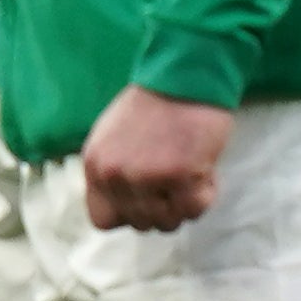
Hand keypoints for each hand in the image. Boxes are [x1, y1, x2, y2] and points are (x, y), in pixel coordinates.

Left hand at [82, 85, 234, 231]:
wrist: (185, 77)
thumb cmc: (154, 106)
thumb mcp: (111, 139)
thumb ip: (111, 172)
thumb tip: (122, 207)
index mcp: (95, 166)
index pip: (103, 220)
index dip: (129, 215)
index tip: (147, 200)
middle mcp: (115, 175)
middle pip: (140, 224)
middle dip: (163, 208)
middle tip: (176, 181)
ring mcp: (145, 177)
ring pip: (168, 222)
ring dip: (184, 203)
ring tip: (190, 172)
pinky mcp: (179, 176)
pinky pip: (195, 209)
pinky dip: (206, 195)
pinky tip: (205, 170)